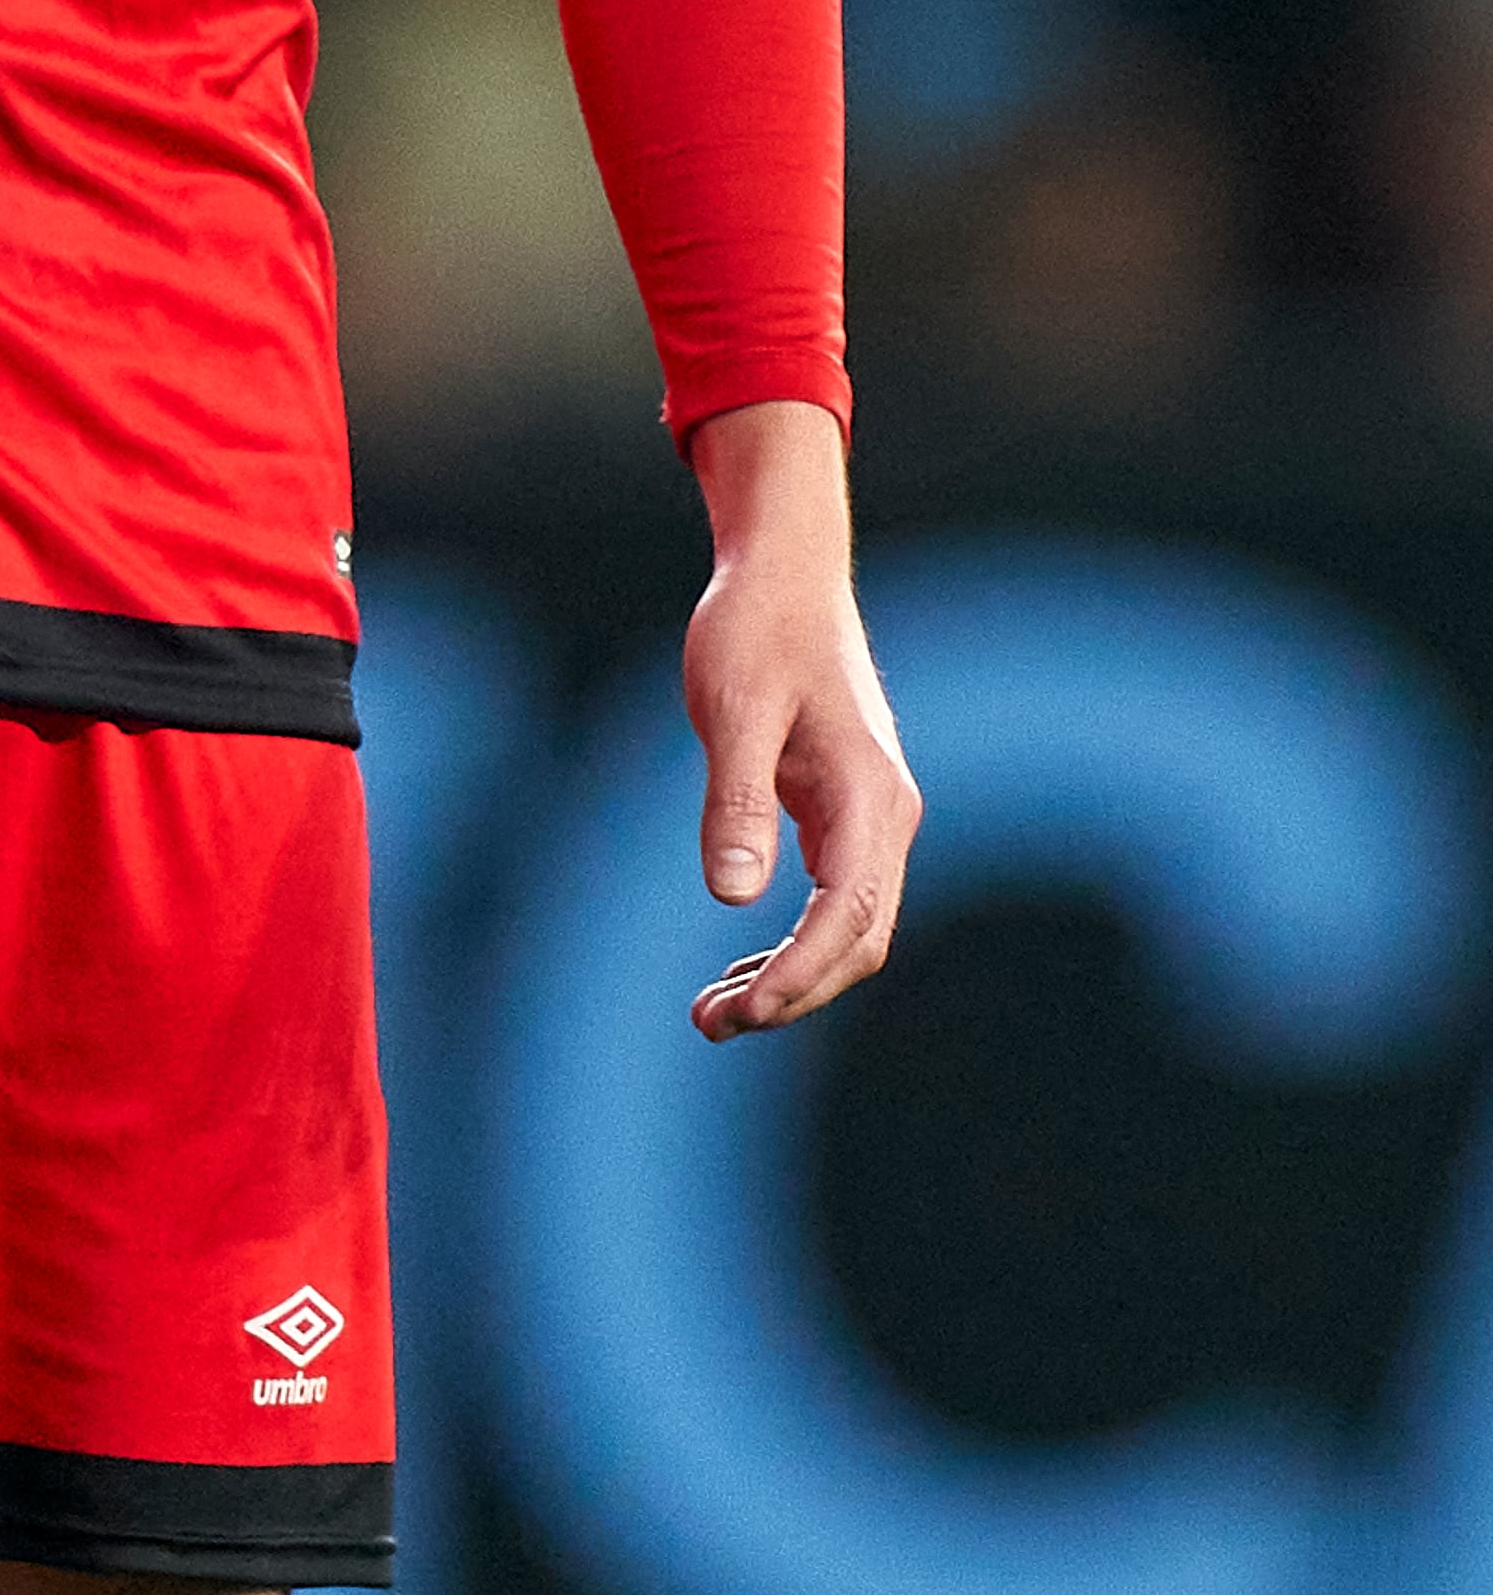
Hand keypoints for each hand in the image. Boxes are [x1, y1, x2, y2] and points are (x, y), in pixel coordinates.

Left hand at [679, 398, 918, 1041]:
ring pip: (848, 927)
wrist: (785, 570)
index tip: (746, 1013)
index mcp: (868, 795)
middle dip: (792, 992)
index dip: (801, 975)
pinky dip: (791, 942)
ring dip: (791, 976)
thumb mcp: (732, 706)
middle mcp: (885, 815)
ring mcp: (870, 816)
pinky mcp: (843, 811)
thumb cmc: (755, 627)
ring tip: (711, 1014)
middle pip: (857, 940)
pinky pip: (832, 899)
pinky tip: (739, 964)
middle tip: (708, 1024)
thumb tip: (733, 897)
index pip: (849, 917)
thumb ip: (736, 801)